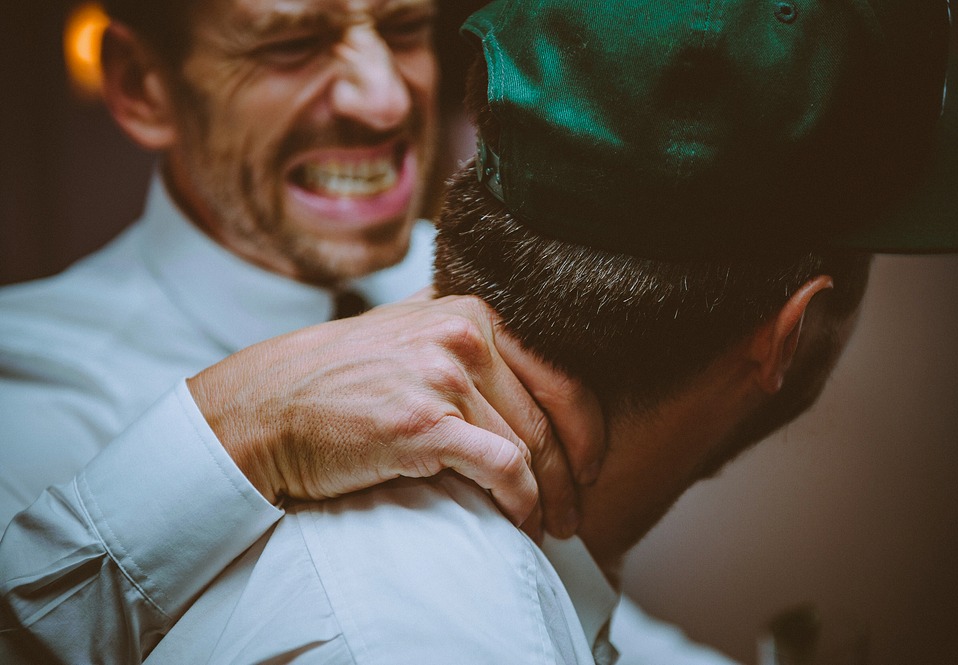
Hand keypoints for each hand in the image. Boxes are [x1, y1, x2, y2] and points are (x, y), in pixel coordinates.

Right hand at [187, 291, 605, 538]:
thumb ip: (464, 332)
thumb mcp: (409, 329)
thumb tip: (522, 361)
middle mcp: (465, 335)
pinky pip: (503, 469)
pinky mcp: (425, 423)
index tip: (590, 460)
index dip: (587, 424)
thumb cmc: (340, 375)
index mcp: (471, 310)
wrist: (271, 404)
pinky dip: (522, 503)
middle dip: (574, 471)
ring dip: (550, 497)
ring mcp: (444, 377)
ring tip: (552, 524)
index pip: (559, 371)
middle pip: (550, 415)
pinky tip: (522, 520)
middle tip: (577, 507)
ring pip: (531, 447)